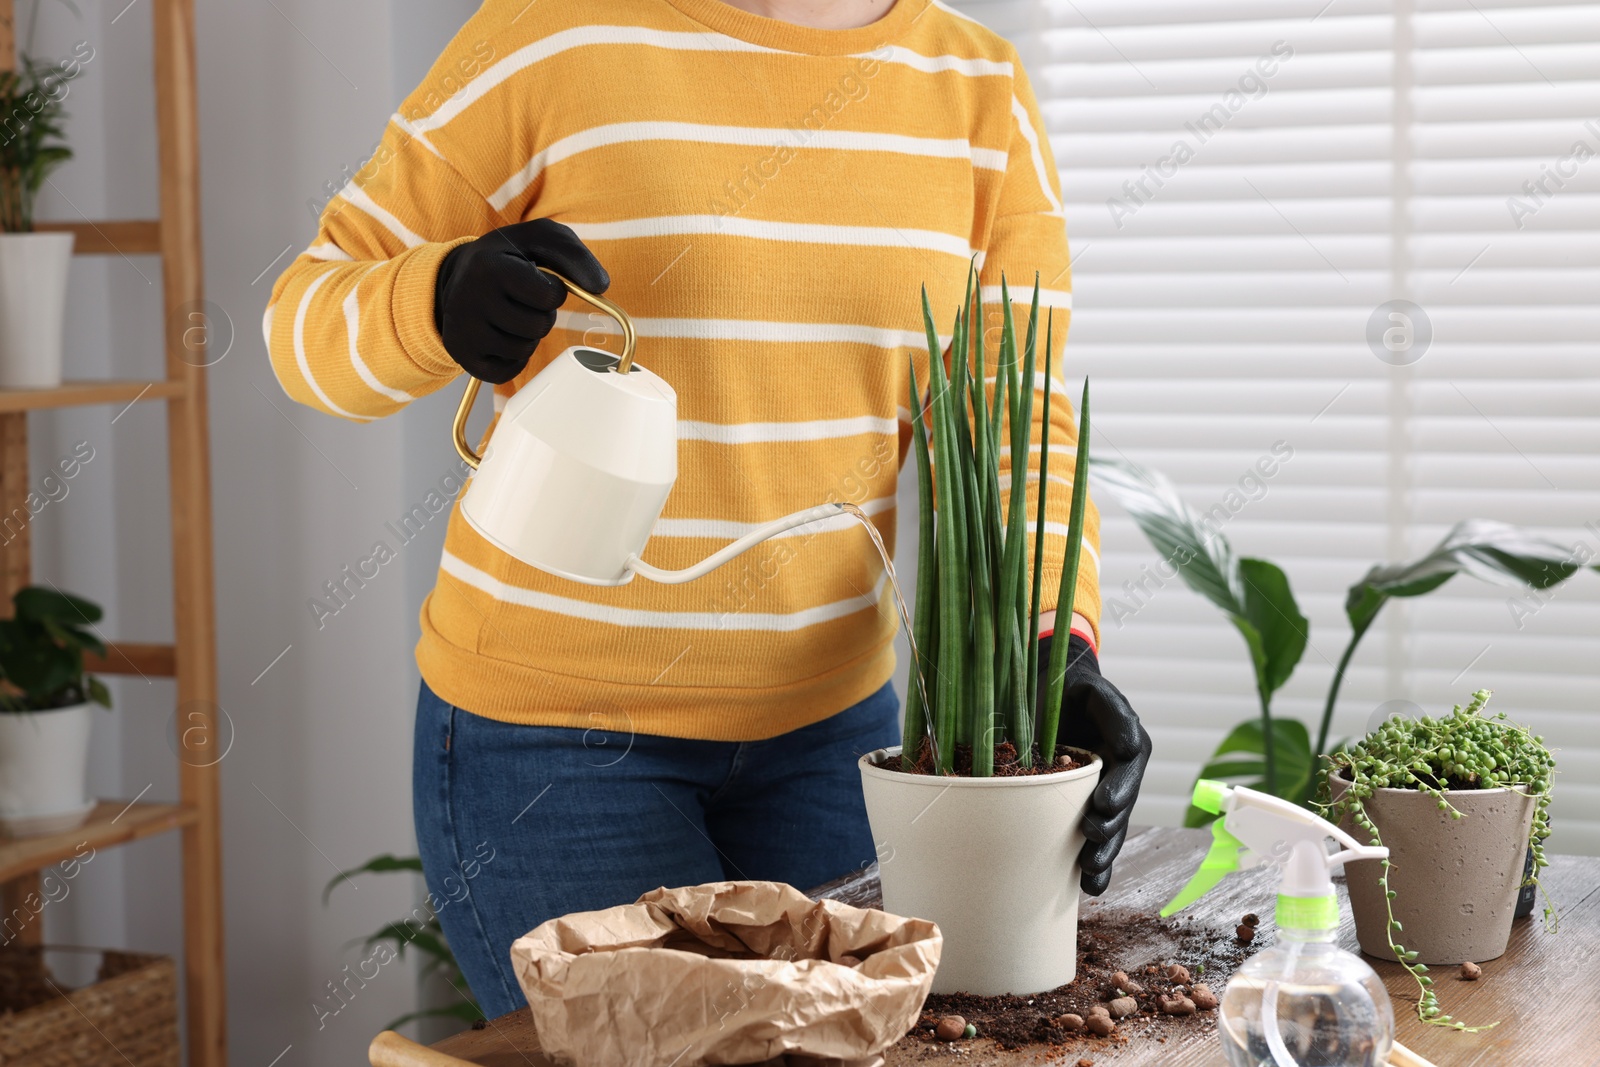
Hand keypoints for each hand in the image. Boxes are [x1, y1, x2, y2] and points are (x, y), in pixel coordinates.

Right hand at [433, 218, 609, 384]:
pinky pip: (509, 371)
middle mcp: (468, 299)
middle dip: (541, 313)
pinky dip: (513, 356)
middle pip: (539, 326)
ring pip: (525, 350)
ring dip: (528, 334)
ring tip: (510, 313)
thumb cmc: (509, 256)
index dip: (553, 290)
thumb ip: (575, 255)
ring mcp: (464, 332)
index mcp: (488, 266)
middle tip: (521, 298)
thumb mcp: (540, 239)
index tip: (537, 279)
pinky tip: (500, 333)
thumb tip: (601, 286)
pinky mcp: (464, 357)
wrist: (459, 274)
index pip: (549, 295)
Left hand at [1036, 633, 1152, 895]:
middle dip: (1111, 823)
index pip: (1129, 761)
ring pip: (1113, 823)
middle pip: (1123, 799)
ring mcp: (1106, 787)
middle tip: (1093, 834)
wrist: (1050, 689)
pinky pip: (1098, 835)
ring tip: (1090, 871)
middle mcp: (1121, 765)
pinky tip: (1088, 887)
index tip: (1104, 804)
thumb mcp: (1085, 687)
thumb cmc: (1065, 685)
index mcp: (1125, 734)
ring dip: (1104, 848)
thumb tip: (1127, 745)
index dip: (1119, 786)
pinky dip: (1095, 863)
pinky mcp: (1089, 804)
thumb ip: (1106, 708)